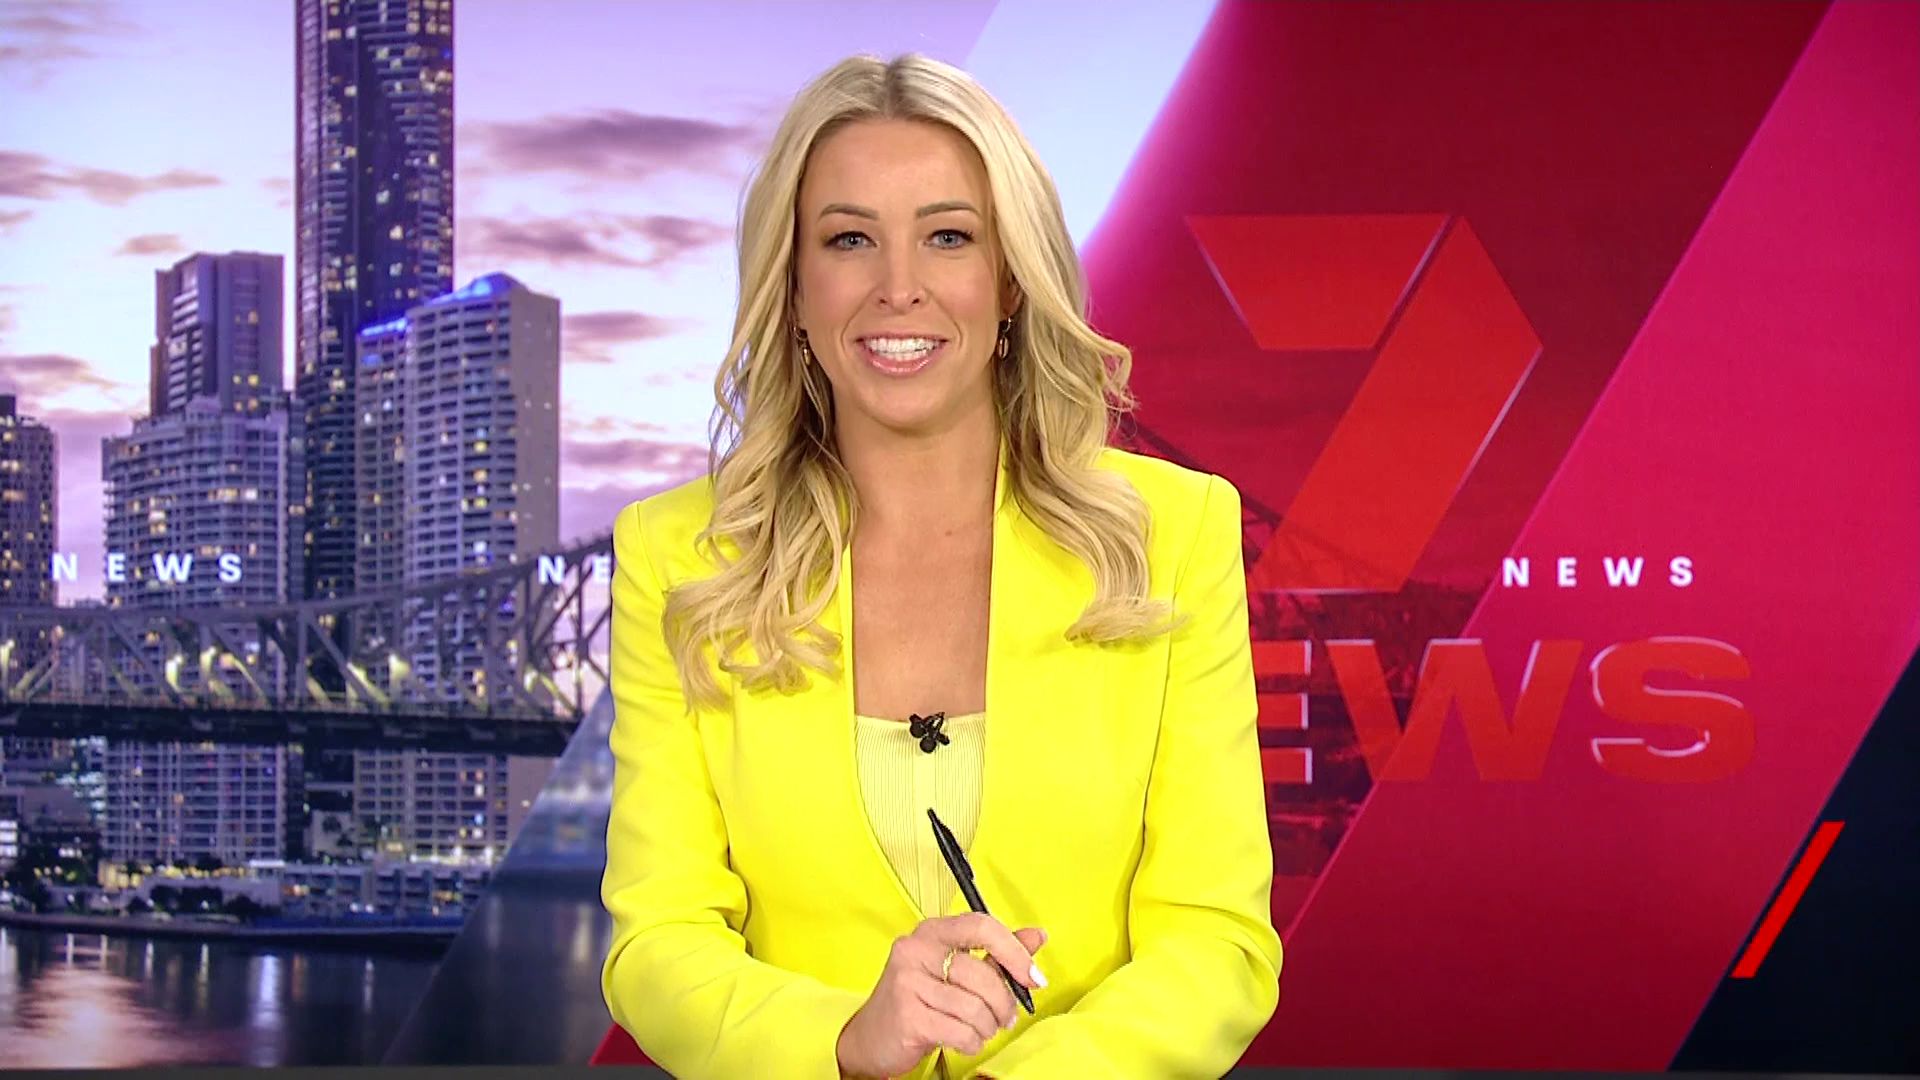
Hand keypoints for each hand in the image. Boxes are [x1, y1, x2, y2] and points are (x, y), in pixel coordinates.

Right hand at [835, 912, 1047, 1078]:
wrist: (870, 1038)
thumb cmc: (918, 1000)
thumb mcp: (955, 970)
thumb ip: (996, 952)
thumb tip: (1038, 935)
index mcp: (932, 931)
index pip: (982, 927)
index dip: (1015, 952)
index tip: (1034, 977)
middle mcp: (916, 949)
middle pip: (983, 974)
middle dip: (1004, 1004)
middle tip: (1004, 1018)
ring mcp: (908, 982)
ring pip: (975, 1008)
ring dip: (987, 1027)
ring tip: (980, 1030)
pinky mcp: (907, 1015)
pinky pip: (961, 1031)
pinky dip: (971, 1042)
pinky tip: (964, 1041)